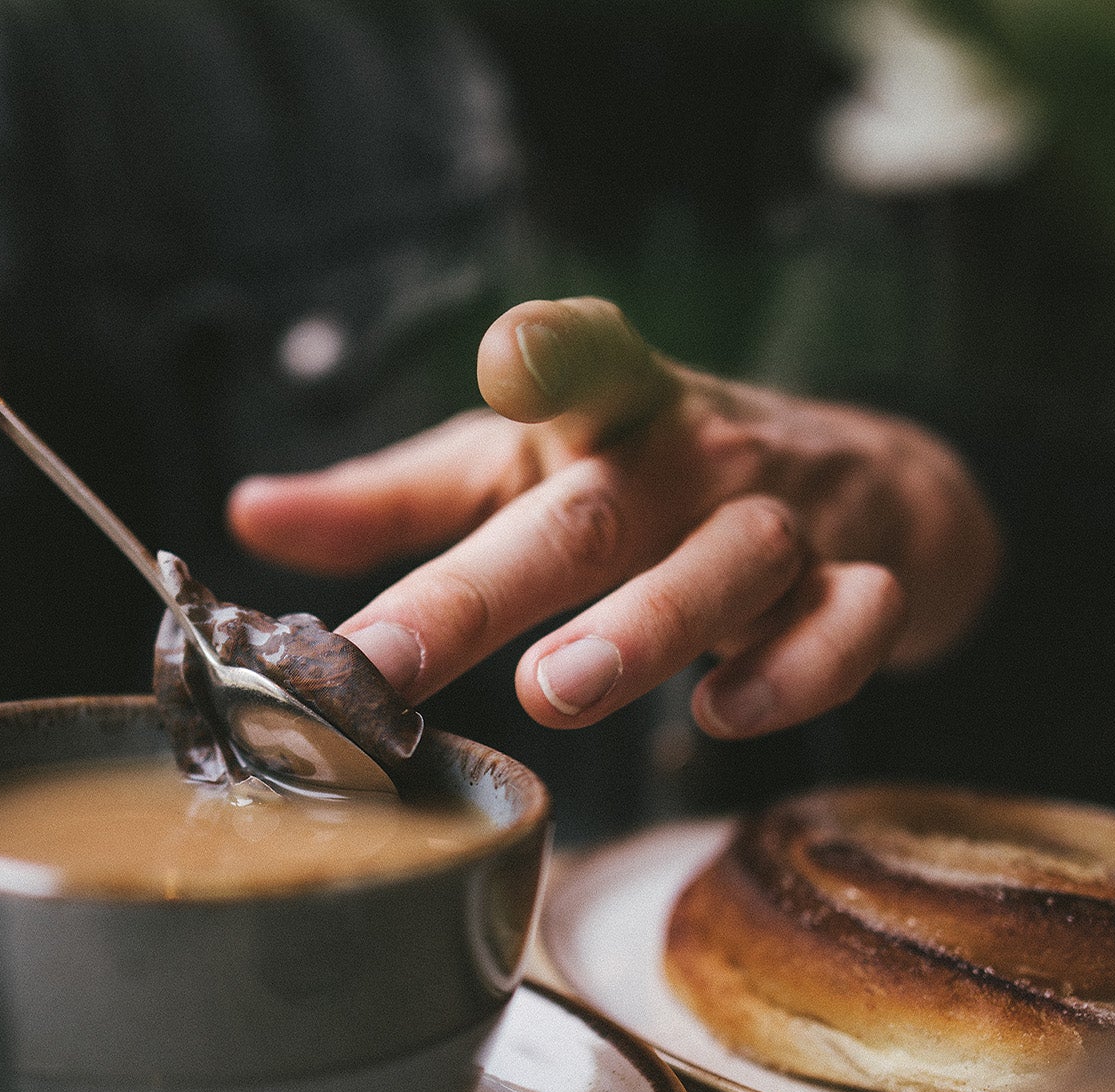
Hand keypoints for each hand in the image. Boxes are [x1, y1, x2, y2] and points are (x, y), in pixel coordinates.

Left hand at [228, 298, 1000, 738]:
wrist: (866, 490)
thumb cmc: (644, 483)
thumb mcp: (517, 473)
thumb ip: (392, 503)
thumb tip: (248, 516)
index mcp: (608, 410)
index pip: (587, 357)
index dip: (552, 353)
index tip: (506, 363)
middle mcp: (693, 456)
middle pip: (598, 512)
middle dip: (497, 585)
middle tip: (400, 659)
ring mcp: (784, 520)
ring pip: (729, 562)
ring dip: (643, 628)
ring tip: (554, 693)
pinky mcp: (862, 585)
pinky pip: (847, 624)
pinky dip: (799, 669)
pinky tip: (724, 717)